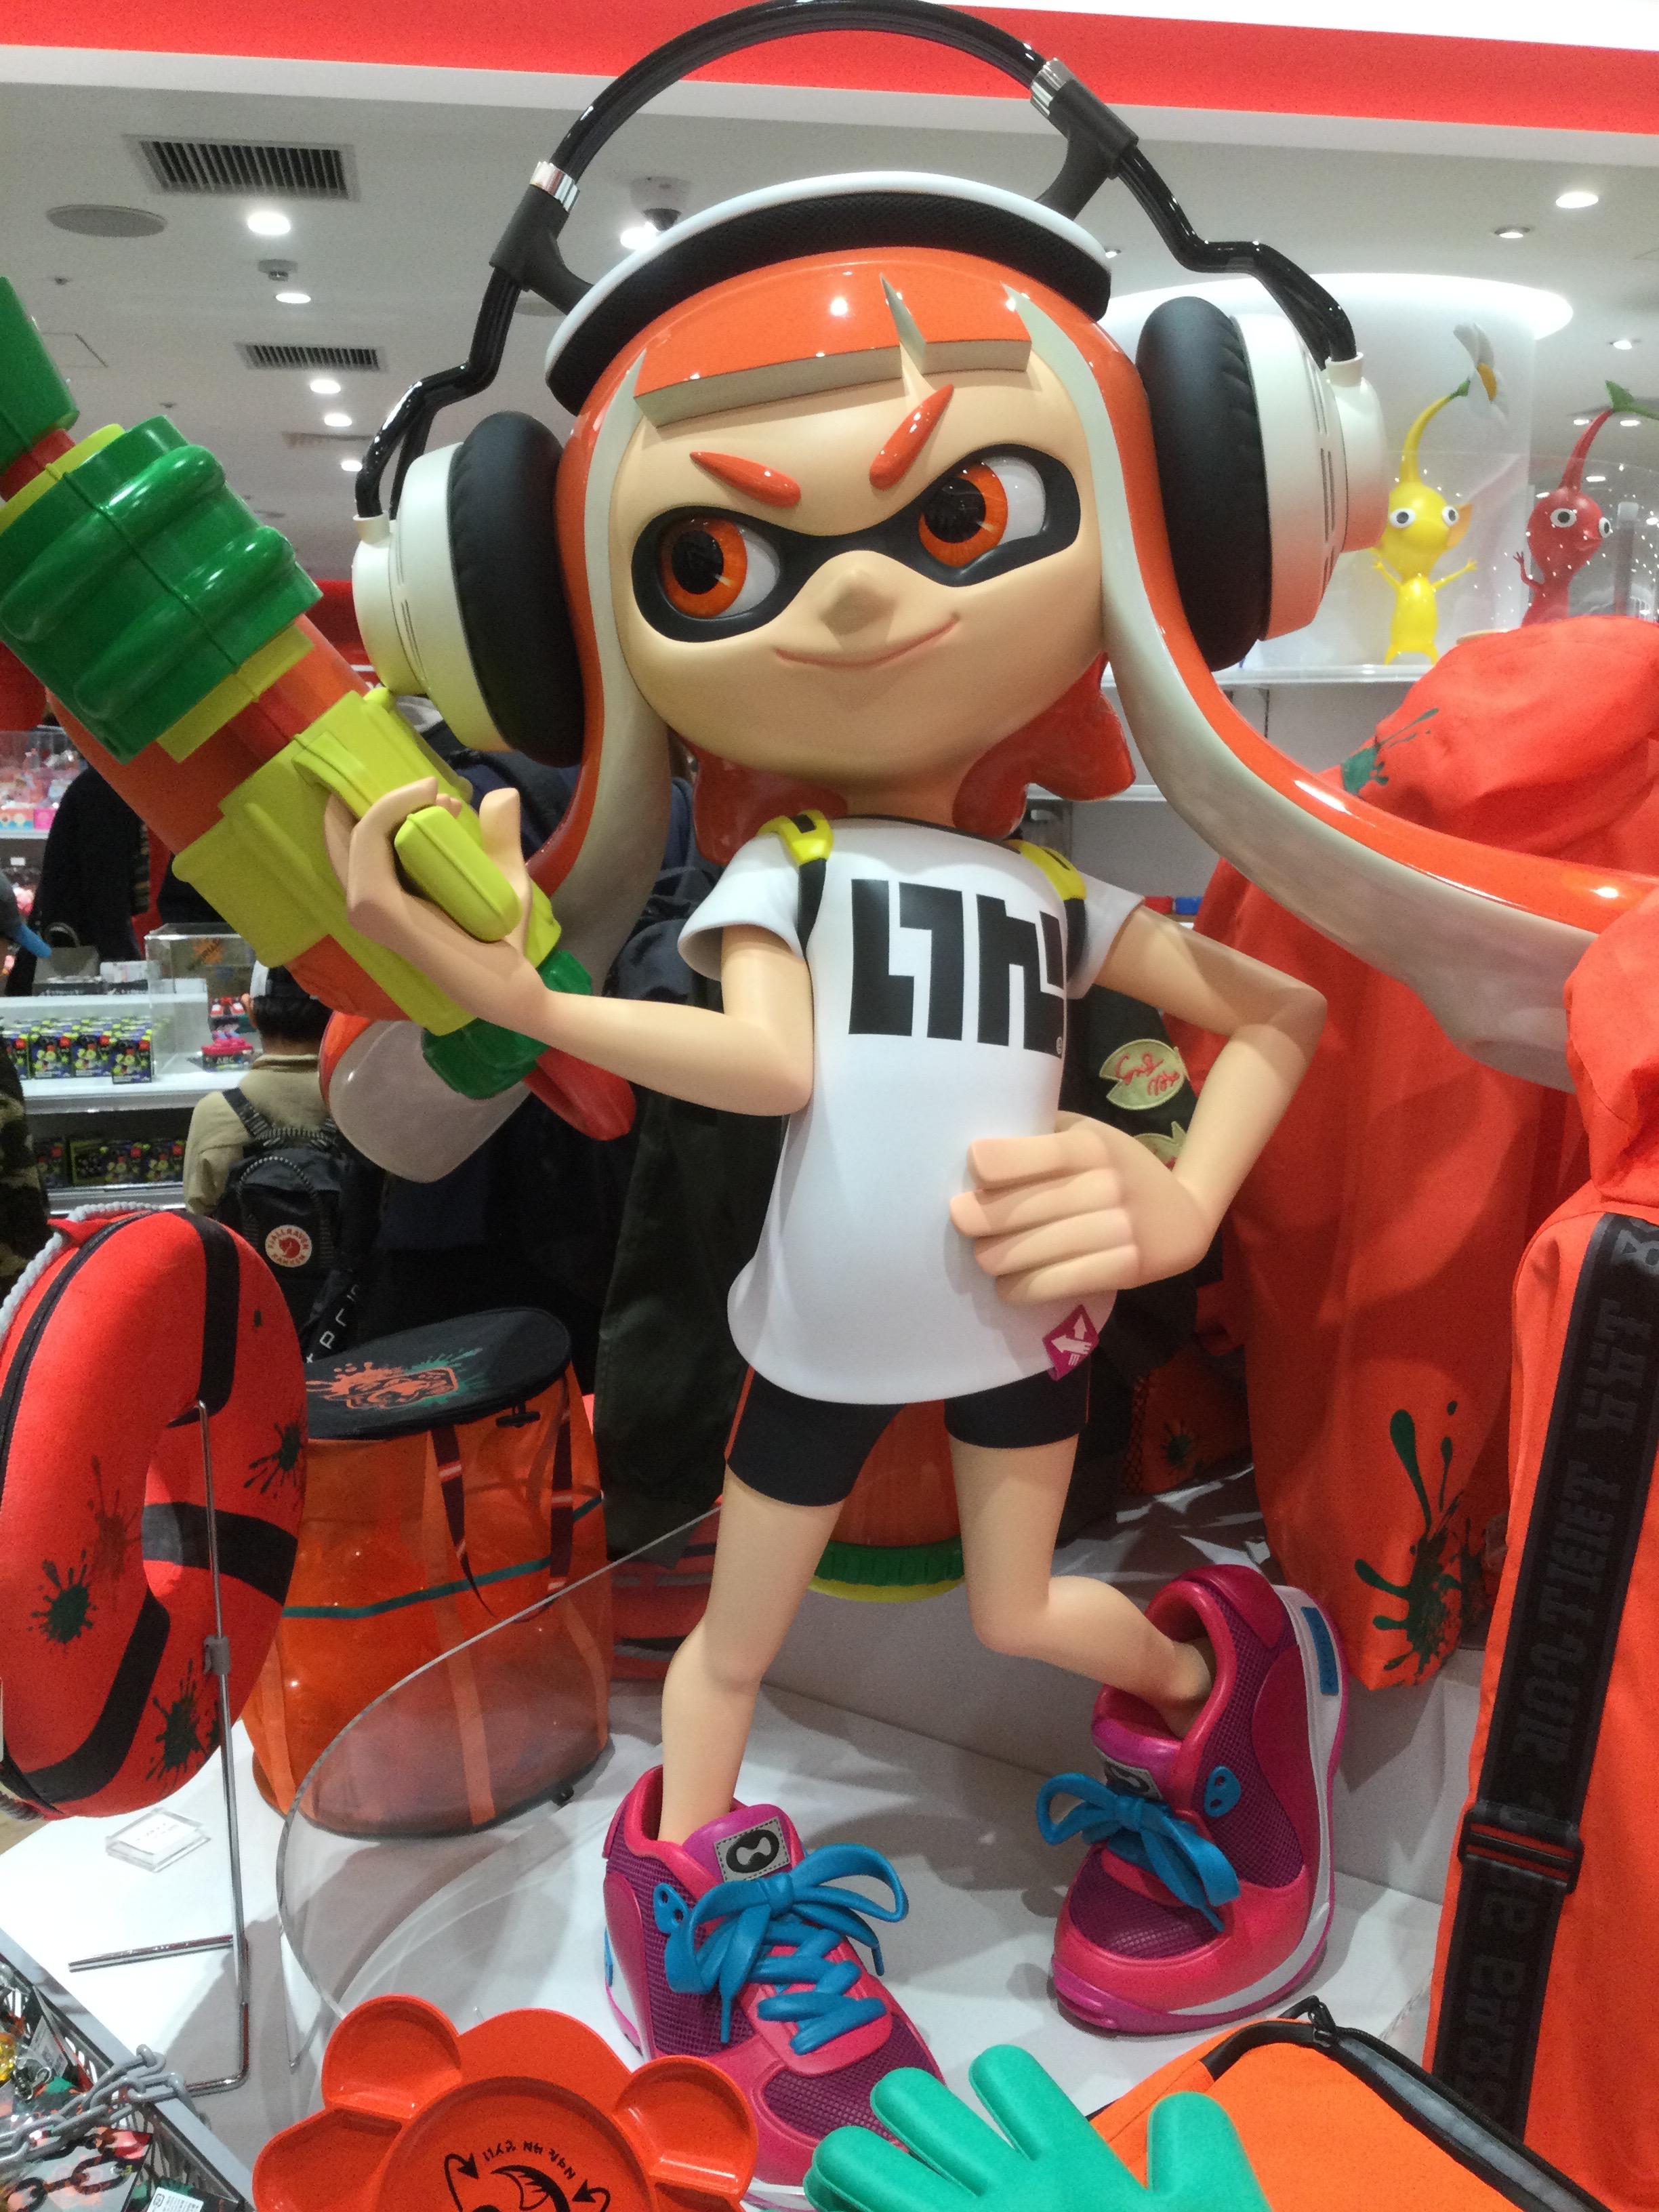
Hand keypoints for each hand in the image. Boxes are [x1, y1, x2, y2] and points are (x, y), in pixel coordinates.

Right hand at [329, 780, 547, 1036]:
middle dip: (389, 799)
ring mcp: (368, 911)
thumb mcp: (502, 875)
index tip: (437, 794)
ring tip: (441, 796)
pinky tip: (427, 798)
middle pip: (353, 834)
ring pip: (361, 835)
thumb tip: (503, 793)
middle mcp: (366, 908)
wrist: (516, 984)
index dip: (378, 807)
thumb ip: (499, 837)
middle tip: (440, 792)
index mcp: (382, 900)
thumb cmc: (503, 941)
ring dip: (395, 803)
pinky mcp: (379, 910)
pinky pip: (369, 847)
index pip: (351, 846)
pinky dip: (390, 812)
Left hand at [805, 2047, 1271, 2211]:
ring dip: (848, 2164)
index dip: (999, 2081)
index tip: (997, 2106)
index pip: (1010, 2079)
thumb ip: (1199, 2148)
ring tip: (850, 2182)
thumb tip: (1184, 2104)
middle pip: (910, 2102)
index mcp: (1071, 2175)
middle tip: (909, 2141)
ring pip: (857, 2162)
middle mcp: (1000, 2201)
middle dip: (903, 2109)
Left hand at [950, 1113, 1211, 1305]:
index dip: (992, 1165)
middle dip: (977, 1219)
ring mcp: (1118, 1230)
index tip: (972, 1170)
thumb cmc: (1118, 1168)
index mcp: (1091, 1146)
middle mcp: (1106, 1185)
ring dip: (993, 1258)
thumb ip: (1045, 1134)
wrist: (1184, 1216)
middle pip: (1018, 1209)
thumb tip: (979, 1151)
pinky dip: (1020, 1288)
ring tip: (985, 1255)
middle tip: (963, 1221)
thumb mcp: (1090, 1135)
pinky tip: (1008, 1285)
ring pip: (1028, 1253)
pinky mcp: (1124, 1269)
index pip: (1033, 1155)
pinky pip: (1053, 1284)